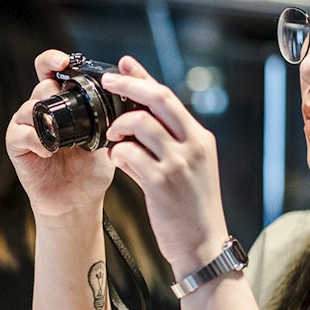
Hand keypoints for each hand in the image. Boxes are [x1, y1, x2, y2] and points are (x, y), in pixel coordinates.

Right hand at [6, 49, 115, 218]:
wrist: (78, 200)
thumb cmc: (91, 169)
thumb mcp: (107, 136)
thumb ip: (112, 114)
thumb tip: (127, 92)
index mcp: (62, 102)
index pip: (50, 70)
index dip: (53, 60)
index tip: (64, 61)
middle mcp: (41, 110)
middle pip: (41, 85)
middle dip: (53, 90)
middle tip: (66, 102)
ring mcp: (27, 126)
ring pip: (30, 107)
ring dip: (46, 117)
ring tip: (63, 137)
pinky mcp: (17, 145)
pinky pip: (22, 133)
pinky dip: (37, 140)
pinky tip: (50, 152)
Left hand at [99, 56, 228, 271]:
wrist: (203, 246)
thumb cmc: (192, 208)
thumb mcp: (190, 168)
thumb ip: (168, 143)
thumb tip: (134, 121)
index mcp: (201, 138)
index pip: (169, 97)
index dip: (144, 77)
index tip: (124, 63)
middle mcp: (194, 145)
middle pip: (158, 99)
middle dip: (129, 85)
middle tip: (107, 81)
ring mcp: (179, 163)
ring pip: (140, 124)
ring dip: (119, 125)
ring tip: (112, 136)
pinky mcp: (161, 183)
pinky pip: (130, 155)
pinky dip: (118, 153)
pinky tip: (117, 160)